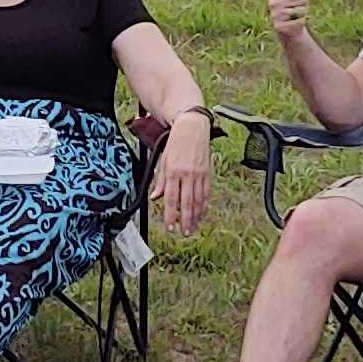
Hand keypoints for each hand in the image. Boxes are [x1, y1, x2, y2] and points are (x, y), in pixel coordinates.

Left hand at [153, 118, 211, 232]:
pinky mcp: (207, 173)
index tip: (170, 226)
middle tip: (183, 233)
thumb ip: (160, 181)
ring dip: (195, 216)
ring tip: (192, 228)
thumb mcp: (162, 161)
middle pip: (186, 203)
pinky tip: (201, 214)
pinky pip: (206, 193)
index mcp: (173, 171)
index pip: (170, 198)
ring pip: (198, 200)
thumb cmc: (175, 144)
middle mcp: (187, 174)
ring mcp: (199, 174)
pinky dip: (203, 205)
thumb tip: (155, 197)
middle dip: (185, 220)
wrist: (192, 128)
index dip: (170, 215)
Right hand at [263, 0, 311, 38]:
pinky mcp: (280, 27)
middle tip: (295, 5)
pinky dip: (300, 22)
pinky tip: (293, 23)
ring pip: (302, 9)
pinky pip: (300, 21)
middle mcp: (273, 0)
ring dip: (302, 12)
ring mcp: (276, 14)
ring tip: (294, 13)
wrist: (287, 22)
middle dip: (303, 2)